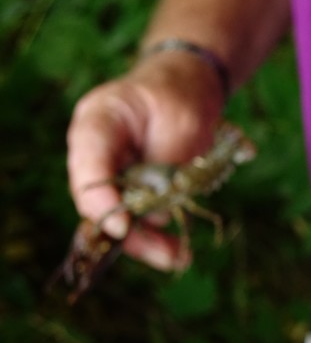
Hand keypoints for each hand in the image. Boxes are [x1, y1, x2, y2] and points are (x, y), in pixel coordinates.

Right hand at [66, 50, 226, 270]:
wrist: (188, 84)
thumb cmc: (183, 93)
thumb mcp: (184, 122)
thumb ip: (167, 165)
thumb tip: (157, 214)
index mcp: (98, 120)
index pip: (88, 166)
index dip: (101, 201)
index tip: (124, 227)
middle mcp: (95, 149)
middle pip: (99, 199)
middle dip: (129, 233)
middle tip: (164, 256)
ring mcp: (109, 169)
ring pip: (117, 214)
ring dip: (145, 240)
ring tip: (177, 258)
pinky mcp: (127, 185)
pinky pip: (135, 214)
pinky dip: (155, 233)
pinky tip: (176, 252)